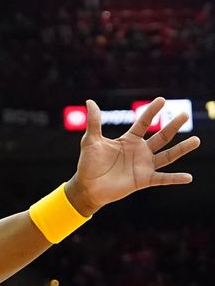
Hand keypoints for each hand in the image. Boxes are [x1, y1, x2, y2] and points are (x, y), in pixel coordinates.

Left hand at [66, 97, 199, 215]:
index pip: (143, 123)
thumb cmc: (89, 162)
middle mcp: (140, 151)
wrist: (88, 186)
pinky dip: (175, 179)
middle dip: (173, 125)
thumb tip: (90, 101)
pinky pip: (163, 179)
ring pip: (168, 155)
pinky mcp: (144, 180)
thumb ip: (94, 122)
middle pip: (161, 136)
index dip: (152, 111)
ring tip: (196, 140)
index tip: (162, 99)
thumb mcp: (91, 140)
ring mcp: (144, 166)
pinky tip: (188, 177)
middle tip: (185, 114)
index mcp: (129, 140)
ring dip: (182, 148)